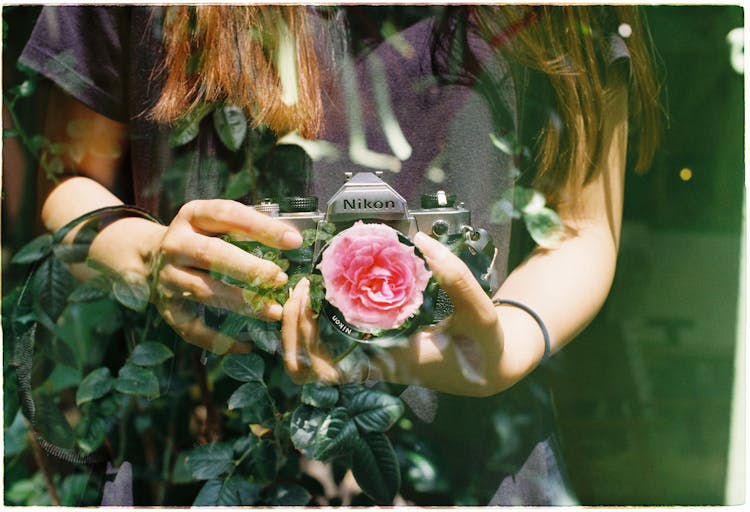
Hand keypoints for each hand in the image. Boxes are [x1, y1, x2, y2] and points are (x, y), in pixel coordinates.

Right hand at [87, 199, 302, 353]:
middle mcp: (175, 244)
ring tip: (274, 311)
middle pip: (212, 254)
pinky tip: (245, 345)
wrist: (148, 257)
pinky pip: (190, 327)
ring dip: (241, 303)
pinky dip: (217, 339)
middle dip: (249, 268)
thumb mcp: (216, 222)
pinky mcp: (166, 307)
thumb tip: (293, 240)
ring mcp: (167, 277)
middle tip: (279, 278)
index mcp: (193, 215)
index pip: (228, 215)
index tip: (294, 241)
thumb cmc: (201, 237)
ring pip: (204, 291)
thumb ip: (248, 228)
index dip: (262, 227)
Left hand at [280, 231, 503, 393]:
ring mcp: (372, 355)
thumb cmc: (484, 347)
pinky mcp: (377, 344)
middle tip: (302, 284)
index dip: (300, 341)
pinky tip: (333, 286)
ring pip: (315, 354)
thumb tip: (422, 240)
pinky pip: (335, 339)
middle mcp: (372, 363)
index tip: (305, 300)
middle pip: (307, 364)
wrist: (490, 366)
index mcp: (387, 364)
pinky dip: (323, 318)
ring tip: (312, 282)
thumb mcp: (481, 313)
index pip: (325, 371)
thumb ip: (457, 279)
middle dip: (291, 327)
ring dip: (302, 322)